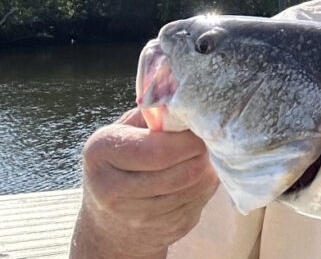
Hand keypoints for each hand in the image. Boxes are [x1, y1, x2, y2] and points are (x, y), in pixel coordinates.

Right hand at [71, 108, 219, 258]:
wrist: (109, 218)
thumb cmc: (124, 157)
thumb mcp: (127, 128)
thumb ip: (155, 113)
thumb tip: (190, 102)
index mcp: (102, 152)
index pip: (160, 150)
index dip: (189, 139)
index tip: (199, 128)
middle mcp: (111, 189)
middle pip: (184, 171)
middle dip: (202, 153)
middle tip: (205, 141)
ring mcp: (136, 217)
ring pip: (195, 188)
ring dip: (206, 169)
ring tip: (200, 157)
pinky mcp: (161, 231)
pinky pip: (199, 203)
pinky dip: (204, 187)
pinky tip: (195, 178)